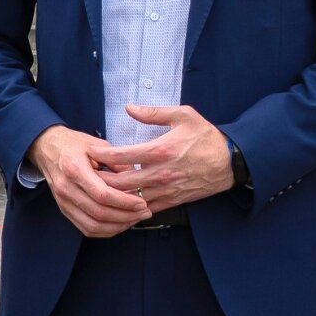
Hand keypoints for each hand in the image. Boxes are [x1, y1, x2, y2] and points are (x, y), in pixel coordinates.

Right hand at [28, 125, 149, 236]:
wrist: (48, 148)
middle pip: (99, 213)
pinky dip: (105, 231)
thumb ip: (118, 162)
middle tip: (144, 212)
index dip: (125, 202)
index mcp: (74, 169)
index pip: (102, 194)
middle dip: (126, 216)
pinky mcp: (64, 210)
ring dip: (117, 226)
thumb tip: (136, 179)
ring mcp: (63, 202)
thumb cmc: (74, 144)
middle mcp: (66, 188)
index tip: (142, 202)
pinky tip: (119, 224)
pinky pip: (86, 229)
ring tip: (135, 219)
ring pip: (93, 226)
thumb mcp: (98, 145)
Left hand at [90, 105, 232, 212]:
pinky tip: (118, 203)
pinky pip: (145, 209)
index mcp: (160, 150)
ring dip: (112, 194)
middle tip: (86, 173)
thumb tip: (129, 107)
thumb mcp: (183, 115)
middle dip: (100, 178)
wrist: (230, 162)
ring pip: (130, 198)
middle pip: (120, 181)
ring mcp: (165, 190)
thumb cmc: (206, 137)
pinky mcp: (171, 201)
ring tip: (96, 188)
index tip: (90, 151)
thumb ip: (154, 113)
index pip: (122, 154)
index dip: (102, 153)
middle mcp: (160, 173)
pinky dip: (129, 207)